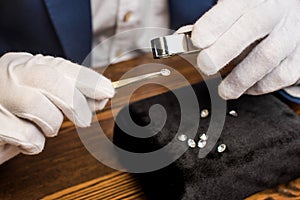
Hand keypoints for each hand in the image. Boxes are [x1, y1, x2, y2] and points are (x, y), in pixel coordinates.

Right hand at [0, 52, 114, 163]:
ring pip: (34, 104)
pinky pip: (21, 133)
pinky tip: (27, 139)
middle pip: (48, 79)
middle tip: (84, 119)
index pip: (61, 67)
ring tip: (44, 128)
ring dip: (50, 123)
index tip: (107, 91)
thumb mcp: (46, 100)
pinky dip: (33, 142)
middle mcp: (9, 74)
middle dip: (73, 101)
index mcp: (26, 65)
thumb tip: (100, 99)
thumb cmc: (17, 113)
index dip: (87, 79)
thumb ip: (72, 97)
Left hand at [190, 0, 299, 99]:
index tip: (197, 40)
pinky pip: (281, 75)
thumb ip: (212, 23)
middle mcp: (275, 12)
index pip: (234, 5)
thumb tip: (182, 40)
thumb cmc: (256, 13)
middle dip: (224, 50)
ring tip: (225, 90)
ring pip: (268, 56)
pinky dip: (260, 86)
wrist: (293, 14)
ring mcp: (291, 34)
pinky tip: (248, 86)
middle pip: (251, 27)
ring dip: (241, 78)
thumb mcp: (234, 9)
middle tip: (206, 65)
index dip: (214, 23)